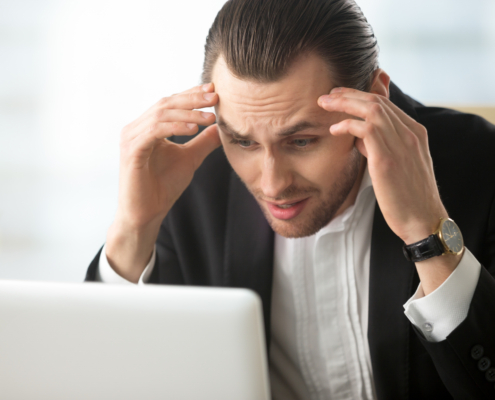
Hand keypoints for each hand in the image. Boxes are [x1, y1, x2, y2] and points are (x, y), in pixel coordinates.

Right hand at [106, 83, 219, 281]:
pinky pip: (154, 132)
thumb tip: (220, 127)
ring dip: (188, 113)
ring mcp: (132, 138)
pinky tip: (193, 129)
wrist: (146, 214)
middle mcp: (137, 128)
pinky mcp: (132, 151)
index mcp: (148, 127)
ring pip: (161, 114)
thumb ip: (203, 142)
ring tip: (210, 117)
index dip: (192, 94)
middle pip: (166, 103)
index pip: (171, 102)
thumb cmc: (162, 187)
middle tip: (215, 96)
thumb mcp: (189, 159)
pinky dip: (175, 128)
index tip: (214, 90)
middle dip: (192, 99)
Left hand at [318, 87, 446, 244]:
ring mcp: (401, 144)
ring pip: (371, 109)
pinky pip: (366, 129)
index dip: (361, 96)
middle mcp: (411, 133)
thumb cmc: (407, 197)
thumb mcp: (398, 165)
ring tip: (325, 104)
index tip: (341, 96)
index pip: (386, 104)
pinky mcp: (388, 159)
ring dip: (344, 103)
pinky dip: (347, 125)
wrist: (422, 220)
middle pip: (377, 101)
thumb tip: (359, 138)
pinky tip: (334, 129)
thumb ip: (381, 146)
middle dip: (349, 94)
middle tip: (327, 95)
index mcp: (415, 133)